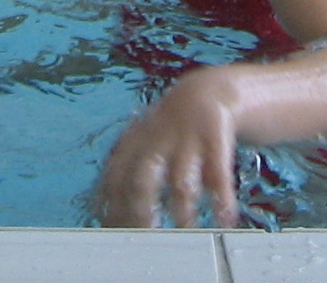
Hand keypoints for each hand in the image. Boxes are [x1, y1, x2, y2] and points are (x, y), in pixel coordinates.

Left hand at [97, 71, 242, 226]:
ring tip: (184, 232)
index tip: (109, 228)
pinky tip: (225, 218)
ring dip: (182, 210)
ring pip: (181, 180)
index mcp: (137, 141)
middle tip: (145, 236)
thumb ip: (126, 169)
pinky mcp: (216, 140)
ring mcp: (188, 140)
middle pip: (143, 177)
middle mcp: (159, 141)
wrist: (211, 90)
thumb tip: (102, 210)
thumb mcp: (146, 138)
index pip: (115, 174)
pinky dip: (222, 199)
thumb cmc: (172, 127)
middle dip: (141, 208)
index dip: (111, 202)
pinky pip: (219, 174)